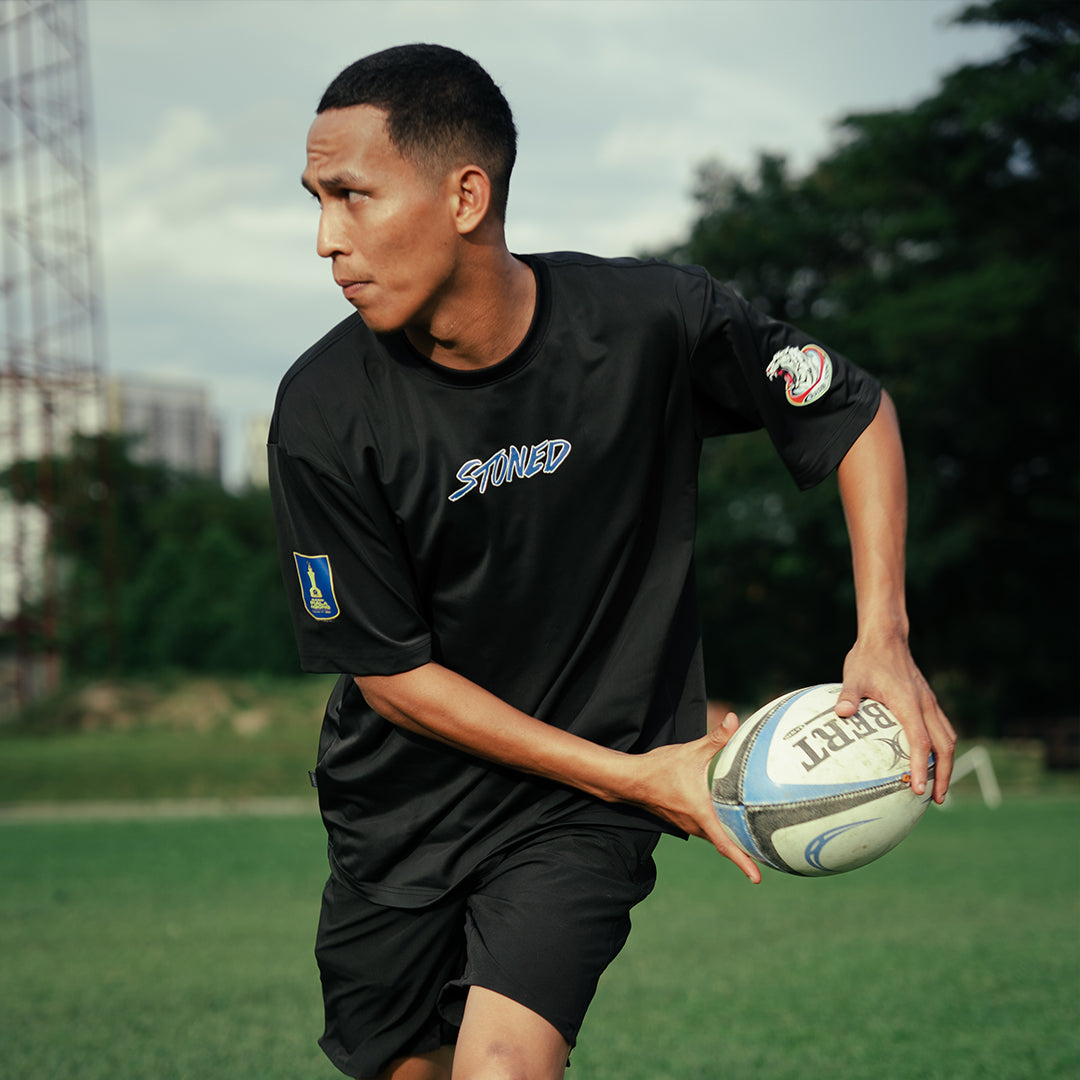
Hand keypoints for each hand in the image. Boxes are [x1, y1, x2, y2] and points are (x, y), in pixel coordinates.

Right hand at [633, 713, 762, 883]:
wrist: (632, 779)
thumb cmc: (660, 768)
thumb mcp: (691, 751)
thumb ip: (716, 738)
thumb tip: (734, 719)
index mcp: (701, 814)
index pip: (726, 845)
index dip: (743, 863)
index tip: (757, 880)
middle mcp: (696, 825)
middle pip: (725, 844)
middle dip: (746, 853)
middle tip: (769, 858)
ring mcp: (688, 825)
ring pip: (716, 837)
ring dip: (733, 841)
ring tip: (755, 841)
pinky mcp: (683, 820)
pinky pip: (707, 829)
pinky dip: (721, 829)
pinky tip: (729, 819)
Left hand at [835, 633, 955, 803]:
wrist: (886, 637)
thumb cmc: (868, 658)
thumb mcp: (854, 675)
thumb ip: (848, 695)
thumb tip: (841, 714)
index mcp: (909, 703)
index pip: (921, 741)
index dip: (922, 767)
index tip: (918, 789)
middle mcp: (926, 705)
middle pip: (945, 746)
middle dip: (945, 774)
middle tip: (937, 799)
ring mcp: (930, 703)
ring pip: (948, 738)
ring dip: (946, 763)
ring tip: (937, 787)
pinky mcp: (927, 701)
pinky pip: (941, 729)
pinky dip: (941, 749)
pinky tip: (928, 760)